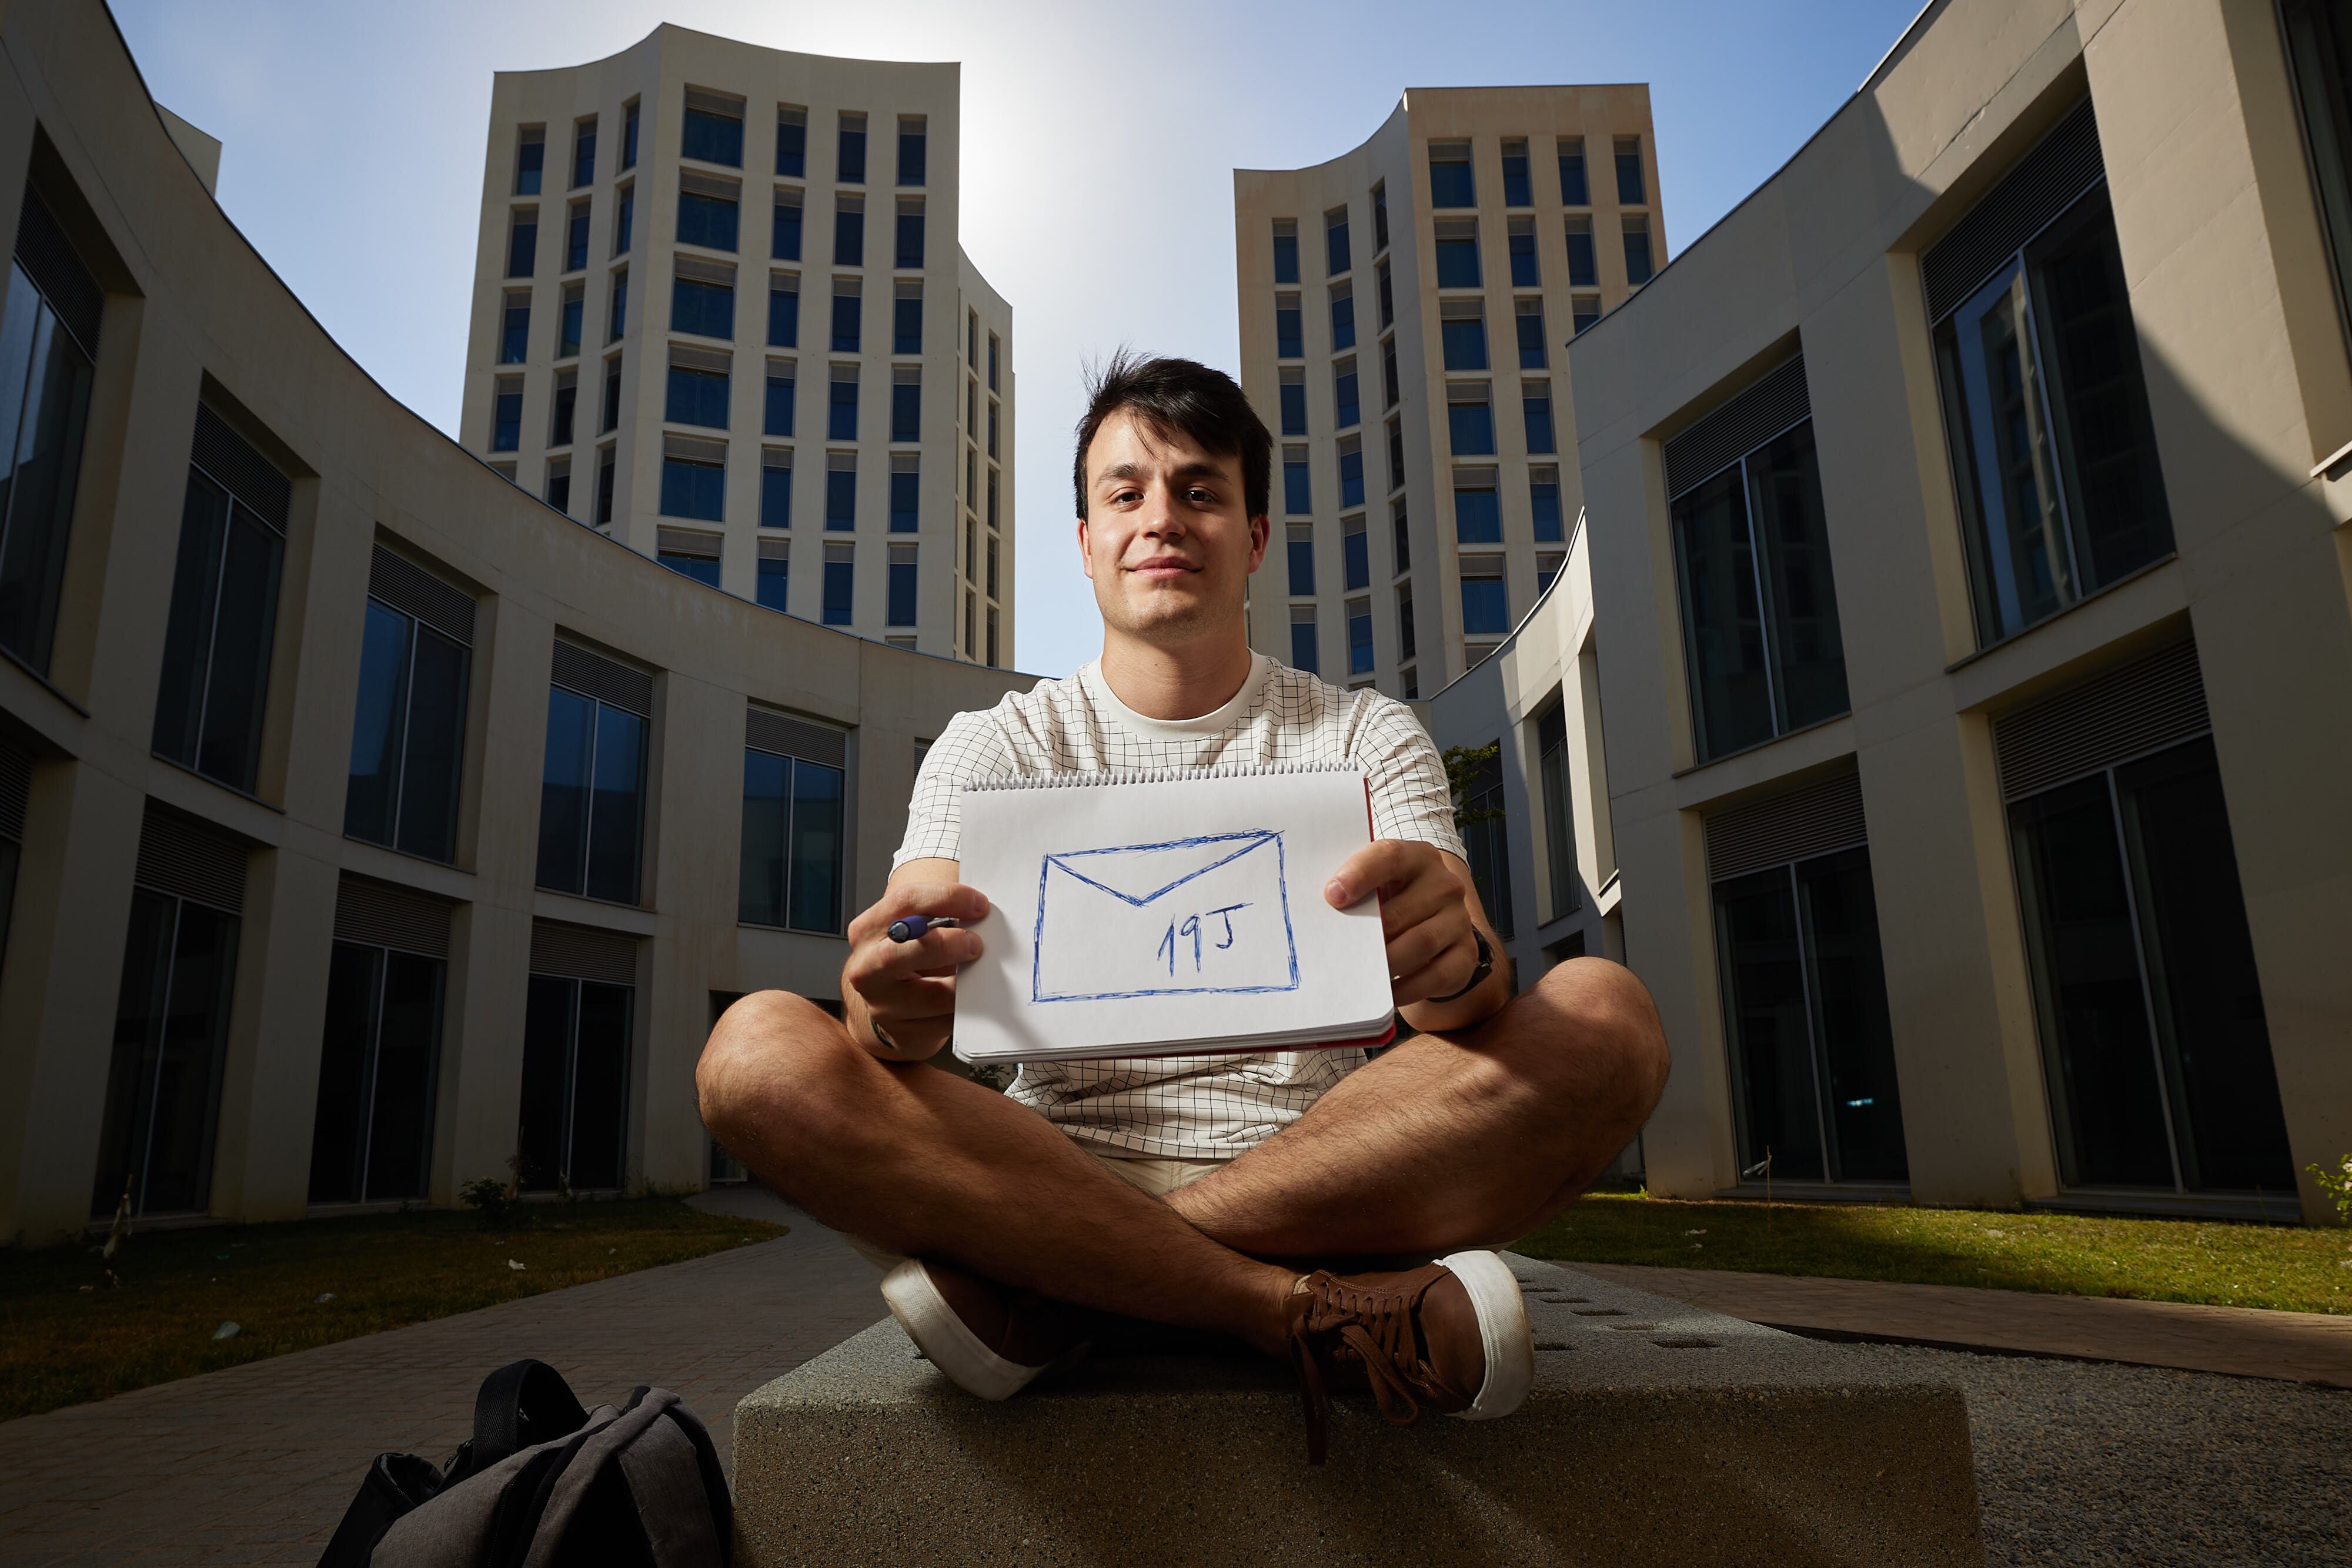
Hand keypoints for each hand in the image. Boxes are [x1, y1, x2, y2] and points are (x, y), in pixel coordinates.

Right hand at [842, 880, 988, 1058]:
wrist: (891, 1006)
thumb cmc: (907, 960)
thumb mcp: (913, 932)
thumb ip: (936, 916)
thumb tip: (980, 910)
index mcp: (867, 930)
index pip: (904, 902)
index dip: (947, 898)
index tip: (979, 904)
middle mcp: (866, 967)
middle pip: (899, 953)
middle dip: (947, 945)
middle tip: (976, 944)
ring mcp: (881, 1005)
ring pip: (931, 996)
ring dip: (964, 984)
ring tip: (978, 974)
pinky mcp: (902, 1034)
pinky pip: (946, 1022)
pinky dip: (967, 1009)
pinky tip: (971, 999)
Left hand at [1324, 840, 1484, 1009]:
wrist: (1435, 925)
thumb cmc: (1393, 901)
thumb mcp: (1378, 885)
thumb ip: (1355, 889)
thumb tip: (1327, 906)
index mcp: (1417, 857)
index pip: (1390, 856)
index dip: (1360, 874)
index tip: (1332, 896)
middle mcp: (1444, 885)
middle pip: (1400, 912)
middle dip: (1368, 937)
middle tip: (1342, 955)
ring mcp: (1458, 919)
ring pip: (1420, 944)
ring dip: (1387, 964)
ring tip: (1360, 974)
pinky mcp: (1466, 953)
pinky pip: (1436, 975)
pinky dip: (1407, 988)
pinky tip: (1385, 991)